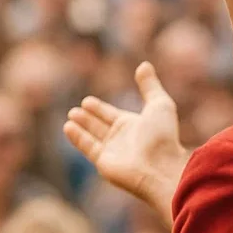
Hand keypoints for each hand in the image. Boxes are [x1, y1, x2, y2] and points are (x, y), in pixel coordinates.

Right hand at [64, 62, 189, 228]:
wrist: (161, 167)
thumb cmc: (163, 136)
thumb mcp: (160, 104)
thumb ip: (150, 86)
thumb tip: (144, 65)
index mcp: (135, 125)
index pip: (112, 114)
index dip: (99, 108)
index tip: (87, 101)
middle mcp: (122, 139)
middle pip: (100, 125)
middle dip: (88, 118)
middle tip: (75, 109)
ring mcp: (113, 151)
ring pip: (92, 135)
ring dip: (81, 126)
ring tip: (70, 115)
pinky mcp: (103, 162)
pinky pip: (87, 147)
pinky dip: (77, 137)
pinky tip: (68, 127)